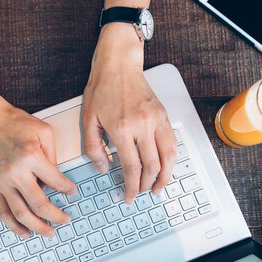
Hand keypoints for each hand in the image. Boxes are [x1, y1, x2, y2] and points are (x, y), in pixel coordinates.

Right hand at [0, 96, 76, 238]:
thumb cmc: (13, 123)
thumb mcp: (43, 132)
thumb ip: (53, 156)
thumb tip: (56, 179)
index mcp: (31, 157)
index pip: (56, 181)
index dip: (68, 189)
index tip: (72, 192)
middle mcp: (15, 172)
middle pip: (39, 204)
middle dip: (56, 216)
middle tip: (65, 219)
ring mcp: (2, 181)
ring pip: (21, 214)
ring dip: (37, 227)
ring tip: (48, 232)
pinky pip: (3, 211)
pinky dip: (14, 226)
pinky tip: (24, 232)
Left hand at [83, 24, 176, 202]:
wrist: (119, 65)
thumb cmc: (102, 89)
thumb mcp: (88, 119)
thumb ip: (93, 147)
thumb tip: (103, 167)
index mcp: (121, 128)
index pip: (131, 166)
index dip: (131, 186)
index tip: (129, 196)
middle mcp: (142, 125)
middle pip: (152, 166)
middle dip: (147, 185)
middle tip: (142, 194)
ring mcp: (156, 120)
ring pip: (169, 156)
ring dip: (166, 176)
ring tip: (159, 187)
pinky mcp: (164, 115)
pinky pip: (173, 142)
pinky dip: (172, 159)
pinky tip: (166, 167)